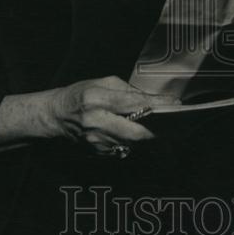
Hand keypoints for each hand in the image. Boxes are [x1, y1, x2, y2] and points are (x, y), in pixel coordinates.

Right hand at [47, 76, 178, 154]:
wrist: (56, 115)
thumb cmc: (80, 94)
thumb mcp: (101, 83)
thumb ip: (127, 90)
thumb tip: (152, 100)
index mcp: (96, 99)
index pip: (133, 103)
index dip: (157, 104)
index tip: (175, 103)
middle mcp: (96, 122)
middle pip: (136, 132)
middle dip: (158, 128)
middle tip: (176, 123)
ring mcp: (96, 140)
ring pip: (133, 142)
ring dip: (150, 136)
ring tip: (167, 128)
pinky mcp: (97, 151)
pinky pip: (124, 148)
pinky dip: (136, 141)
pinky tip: (145, 134)